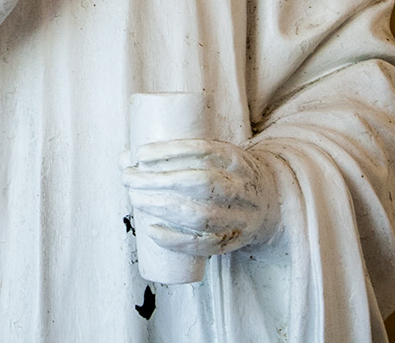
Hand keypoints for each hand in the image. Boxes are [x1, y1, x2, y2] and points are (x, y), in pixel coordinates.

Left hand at [122, 138, 281, 256]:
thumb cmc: (227, 176)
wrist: (271, 204)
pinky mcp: (234, 240)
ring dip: (163, 208)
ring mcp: (240, 216)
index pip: (204, 150)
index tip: (140, 154)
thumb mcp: (212, 158)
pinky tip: (153, 231)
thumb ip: (173, 157)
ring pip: (202, 214)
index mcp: (235, 159)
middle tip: (129, 178)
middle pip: (200, 182)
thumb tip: (124, 156)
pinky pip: (206, 244)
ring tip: (136, 200)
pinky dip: (177, 240)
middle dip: (159, 180)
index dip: (170, 151)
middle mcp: (241, 186)